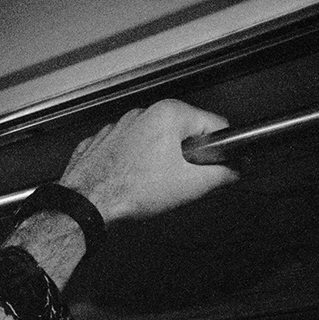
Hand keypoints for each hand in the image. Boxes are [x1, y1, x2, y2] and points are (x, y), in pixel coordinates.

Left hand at [57, 98, 237, 224]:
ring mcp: (117, 127)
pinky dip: (130, 164)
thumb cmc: (129, 192)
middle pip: (181, 132)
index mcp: (169, 114)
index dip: (218, 148)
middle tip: (176, 179)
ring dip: (156, 159)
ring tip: (149, 182)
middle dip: (184, 156)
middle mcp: (141, 113)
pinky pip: (126, 151)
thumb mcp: (190, 186)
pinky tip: (129, 179)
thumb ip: (221, 174)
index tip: (213, 163)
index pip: (213, 125)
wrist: (86, 206)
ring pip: (151, 141)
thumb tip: (232, 171)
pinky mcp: (99, 142)